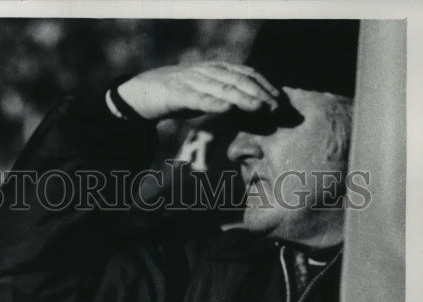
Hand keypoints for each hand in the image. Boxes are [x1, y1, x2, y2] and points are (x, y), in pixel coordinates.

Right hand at [117, 62, 280, 120]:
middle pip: (239, 80)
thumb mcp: (204, 93)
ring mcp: (192, 81)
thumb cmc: (177, 95)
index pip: (246, 74)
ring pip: (223, 89)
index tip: (280, 100)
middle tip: (277, 108)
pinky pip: (199, 99)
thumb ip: (224, 96)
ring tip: (261, 109)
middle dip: (260, 93)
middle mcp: (207, 71)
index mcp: (216, 69)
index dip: (265, 85)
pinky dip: (214, 104)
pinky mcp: (178, 94)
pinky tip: (228, 110)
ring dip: (244, 99)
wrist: (142, 92)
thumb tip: (248, 107)